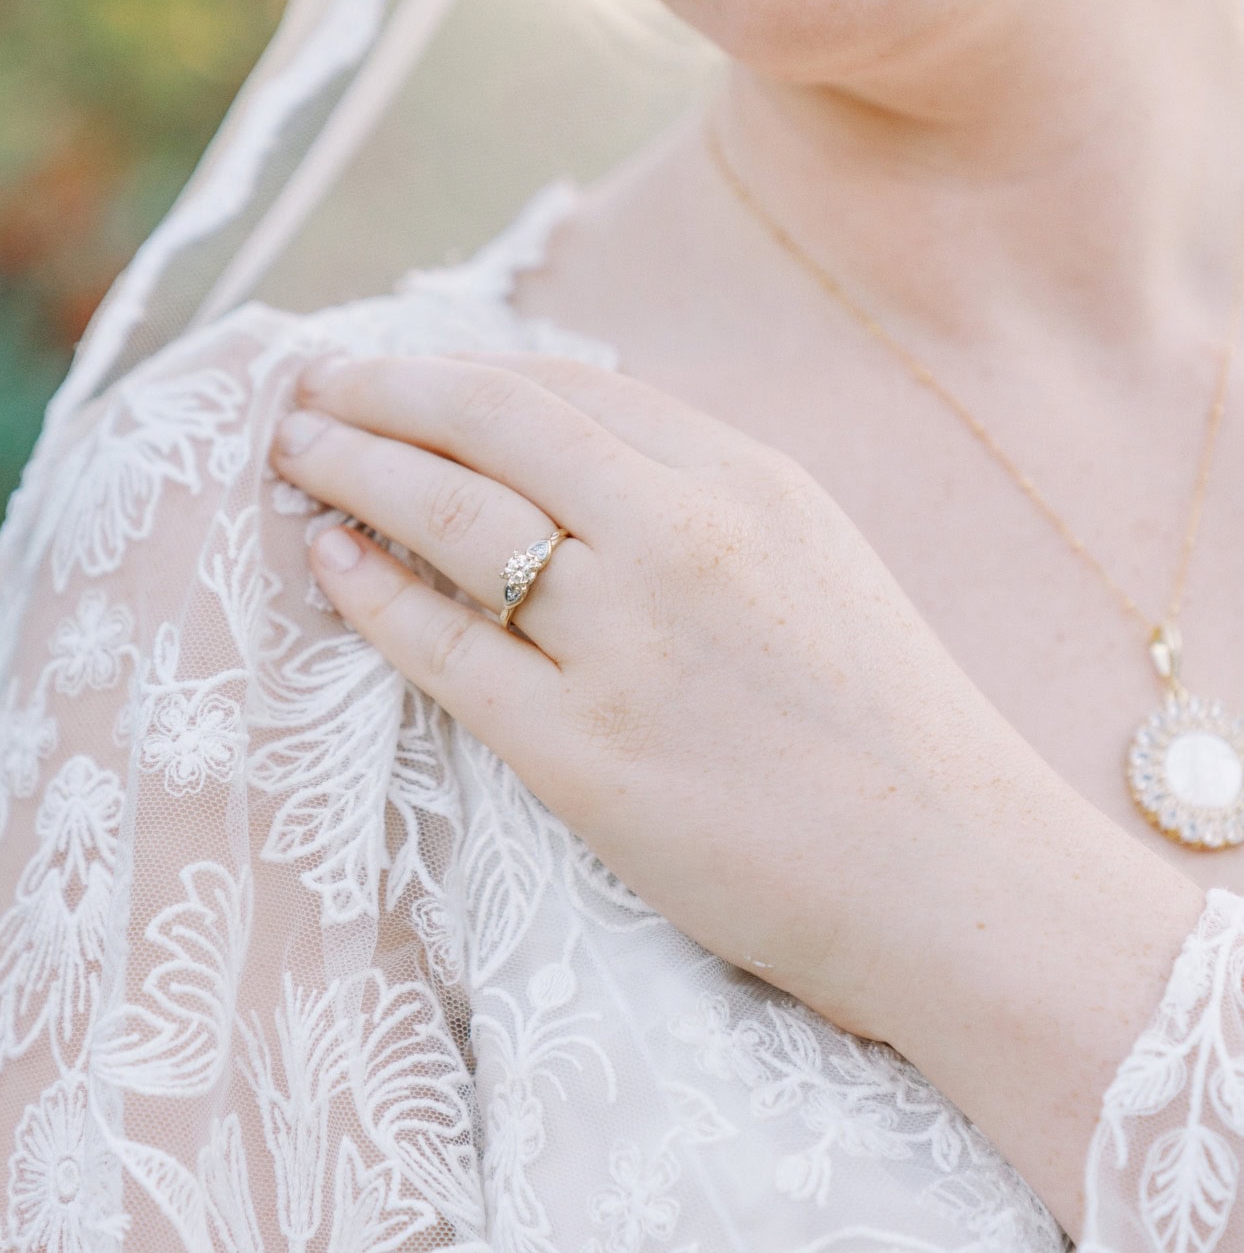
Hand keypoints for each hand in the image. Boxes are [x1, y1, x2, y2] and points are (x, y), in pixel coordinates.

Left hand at [271, 353, 1152, 1044]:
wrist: (955, 880)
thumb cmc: (890, 732)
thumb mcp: (816, 565)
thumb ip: (704, 500)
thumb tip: (573, 450)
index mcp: (750, 481)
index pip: (567, 390)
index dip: (459, 372)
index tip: (397, 372)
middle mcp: (685, 539)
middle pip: (492, 426)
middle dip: (380, 395)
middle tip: (309, 389)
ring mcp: (629, 647)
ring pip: (453, 521)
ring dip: (356, 471)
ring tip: (296, 455)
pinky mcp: (585, 757)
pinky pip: (447, 653)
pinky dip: (374, 595)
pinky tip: (330, 562)